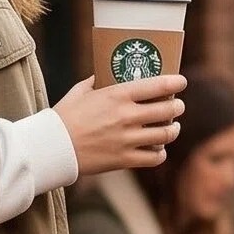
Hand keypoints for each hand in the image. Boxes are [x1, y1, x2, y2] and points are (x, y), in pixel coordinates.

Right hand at [55, 73, 186, 178]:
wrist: (52, 148)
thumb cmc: (63, 117)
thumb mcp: (79, 91)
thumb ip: (97, 81)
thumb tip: (107, 74)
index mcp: (117, 95)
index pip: (158, 85)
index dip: (176, 83)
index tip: (181, 82)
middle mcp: (126, 116)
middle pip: (168, 110)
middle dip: (177, 107)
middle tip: (177, 106)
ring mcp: (127, 139)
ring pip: (166, 134)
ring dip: (173, 130)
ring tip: (172, 128)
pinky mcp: (124, 160)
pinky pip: (155, 157)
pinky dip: (160, 153)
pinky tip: (157, 149)